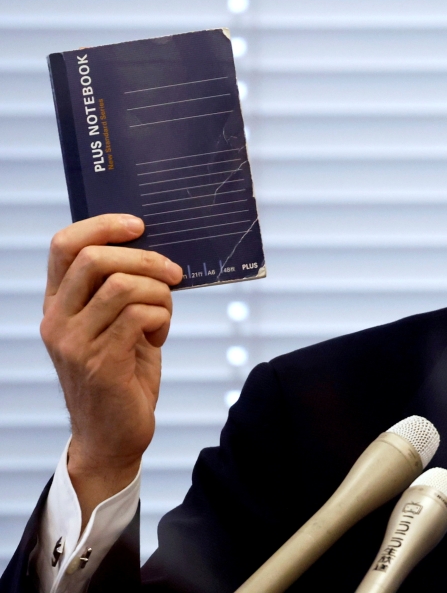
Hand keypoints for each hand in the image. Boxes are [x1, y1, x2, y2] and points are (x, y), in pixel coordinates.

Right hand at [40, 214, 182, 526]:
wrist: (114, 436)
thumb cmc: (123, 374)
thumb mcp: (117, 324)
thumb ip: (123, 289)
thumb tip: (156, 250)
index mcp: (58, 303)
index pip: (65, 246)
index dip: (103, 226)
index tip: (140, 225)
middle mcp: (56, 319)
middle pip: (94, 258)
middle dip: (145, 258)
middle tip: (174, 274)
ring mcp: (74, 342)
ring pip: (124, 286)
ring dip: (160, 295)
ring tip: (163, 316)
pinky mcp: (99, 362)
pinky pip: (140, 316)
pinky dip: (162, 320)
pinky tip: (158, 338)